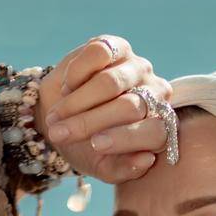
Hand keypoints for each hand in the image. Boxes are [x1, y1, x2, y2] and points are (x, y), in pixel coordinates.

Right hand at [32, 35, 174, 185]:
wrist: (62, 118)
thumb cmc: (87, 147)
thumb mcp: (103, 165)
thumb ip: (124, 170)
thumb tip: (147, 160)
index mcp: (159, 127)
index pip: (155, 133)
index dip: (126, 139)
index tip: (95, 145)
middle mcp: (155, 94)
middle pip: (130, 107)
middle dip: (91, 122)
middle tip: (61, 134)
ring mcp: (136, 67)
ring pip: (111, 82)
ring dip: (78, 101)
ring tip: (57, 116)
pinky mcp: (115, 46)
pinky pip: (98, 54)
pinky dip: (77, 73)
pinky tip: (68, 87)